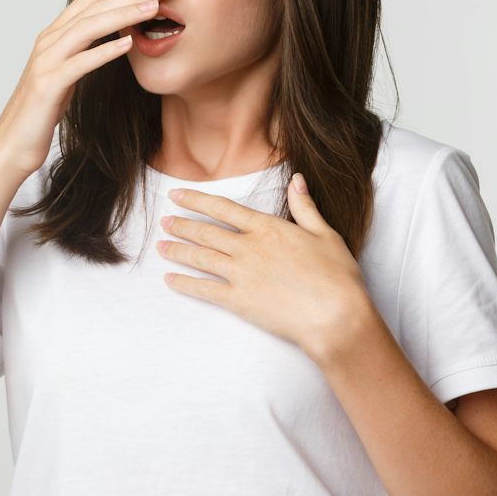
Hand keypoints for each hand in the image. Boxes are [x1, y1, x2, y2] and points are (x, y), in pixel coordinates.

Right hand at [0, 0, 172, 181]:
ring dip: (122, 15)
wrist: (11, 144)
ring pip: (87, 29)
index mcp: (52, 38)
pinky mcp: (49, 85)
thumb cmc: (40, 112)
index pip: (85, 2)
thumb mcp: (64, 77)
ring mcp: (46, 62)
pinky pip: (81, 63)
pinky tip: (128, 44)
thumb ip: (79, 55)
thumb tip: (105, 43)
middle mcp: (47, 43)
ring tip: (152, 8)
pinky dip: (105, 51)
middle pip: (91, 9)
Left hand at [157, 173, 373, 358]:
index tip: (177, 196)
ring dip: (177, 251)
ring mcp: (240, 274)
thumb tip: (297, 179)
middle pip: (206, 233)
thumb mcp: (326, 234)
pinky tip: (170, 280)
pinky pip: (203, 290)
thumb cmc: (336, 276)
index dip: (197, 201)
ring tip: (160, 246)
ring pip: (200, 258)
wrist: (335, 315)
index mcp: (268, 228)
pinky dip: (184, 284)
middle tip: (164, 222)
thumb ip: (305, 207)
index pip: (223, 209)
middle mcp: (249, 248)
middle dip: (182, 226)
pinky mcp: (238, 301)